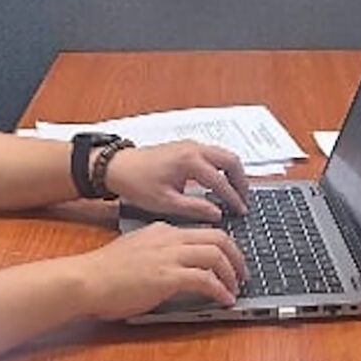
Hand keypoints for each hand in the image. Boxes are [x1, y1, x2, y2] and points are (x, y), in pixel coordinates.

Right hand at [78, 222, 249, 319]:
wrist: (86, 279)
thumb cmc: (104, 271)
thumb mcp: (136, 249)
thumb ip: (158, 252)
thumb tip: (177, 267)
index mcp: (162, 230)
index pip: (204, 231)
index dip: (223, 246)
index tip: (230, 260)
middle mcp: (170, 238)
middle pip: (219, 238)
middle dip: (236, 256)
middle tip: (242, 274)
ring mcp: (170, 256)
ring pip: (217, 255)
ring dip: (232, 274)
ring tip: (235, 289)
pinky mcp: (168, 277)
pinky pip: (206, 280)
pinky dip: (220, 290)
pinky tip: (224, 300)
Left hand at [104, 140, 249, 220]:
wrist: (117, 167)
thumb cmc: (136, 183)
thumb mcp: (165, 202)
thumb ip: (194, 208)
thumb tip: (217, 215)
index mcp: (189, 161)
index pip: (221, 181)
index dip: (233, 199)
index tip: (241, 211)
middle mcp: (193, 148)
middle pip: (231, 161)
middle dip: (241, 182)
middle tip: (243, 201)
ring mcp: (191, 145)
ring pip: (224, 155)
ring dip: (233, 173)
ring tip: (235, 193)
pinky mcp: (186, 146)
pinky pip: (214, 154)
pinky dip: (222, 167)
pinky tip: (219, 183)